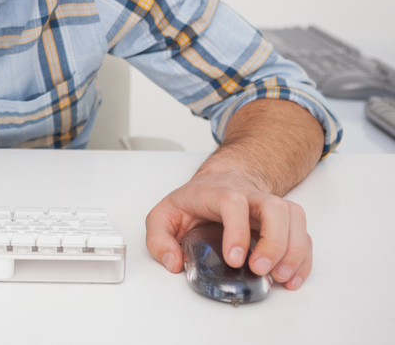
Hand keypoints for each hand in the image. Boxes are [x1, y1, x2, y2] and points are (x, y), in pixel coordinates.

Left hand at [145, 169, 311, 290]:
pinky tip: (292, 278)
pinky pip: (303, 235)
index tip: (235, 259)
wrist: (220, 181)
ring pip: (294, 217)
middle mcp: (249, 196)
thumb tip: (173, 263)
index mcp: (217, 193)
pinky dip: (302, 259)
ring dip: (293, 251)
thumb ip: (158, 238)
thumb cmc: (193, 201)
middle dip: (274, 242)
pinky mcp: (284, 221)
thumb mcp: (164, 215)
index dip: (237, 231)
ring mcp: (269, 207)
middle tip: (260, 269)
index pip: (233, 203)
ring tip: (280, 278)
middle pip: (274, 207)